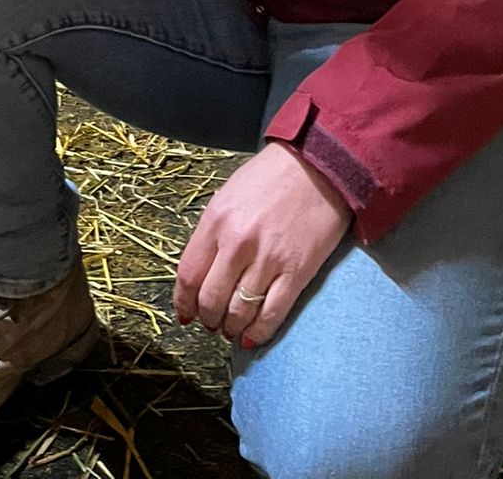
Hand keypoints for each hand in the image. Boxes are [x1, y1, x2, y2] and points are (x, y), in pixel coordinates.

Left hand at [173, 142, 350, 348]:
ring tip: (231, 328)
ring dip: (230, 327)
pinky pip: (271, 315)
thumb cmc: (271, 178)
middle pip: (210, 299)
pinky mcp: (297, 272)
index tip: (186, 313)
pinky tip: (252, 335)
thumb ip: (212, 233)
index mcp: (217, 220)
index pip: (189, 274)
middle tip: (212, 322)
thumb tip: (201, 274)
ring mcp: (268, 259)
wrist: (318, 165)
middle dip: (207, 319)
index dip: (184, 302)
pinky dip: (258, 332)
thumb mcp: (229, 196)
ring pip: (238, 312)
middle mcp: (238, 242)